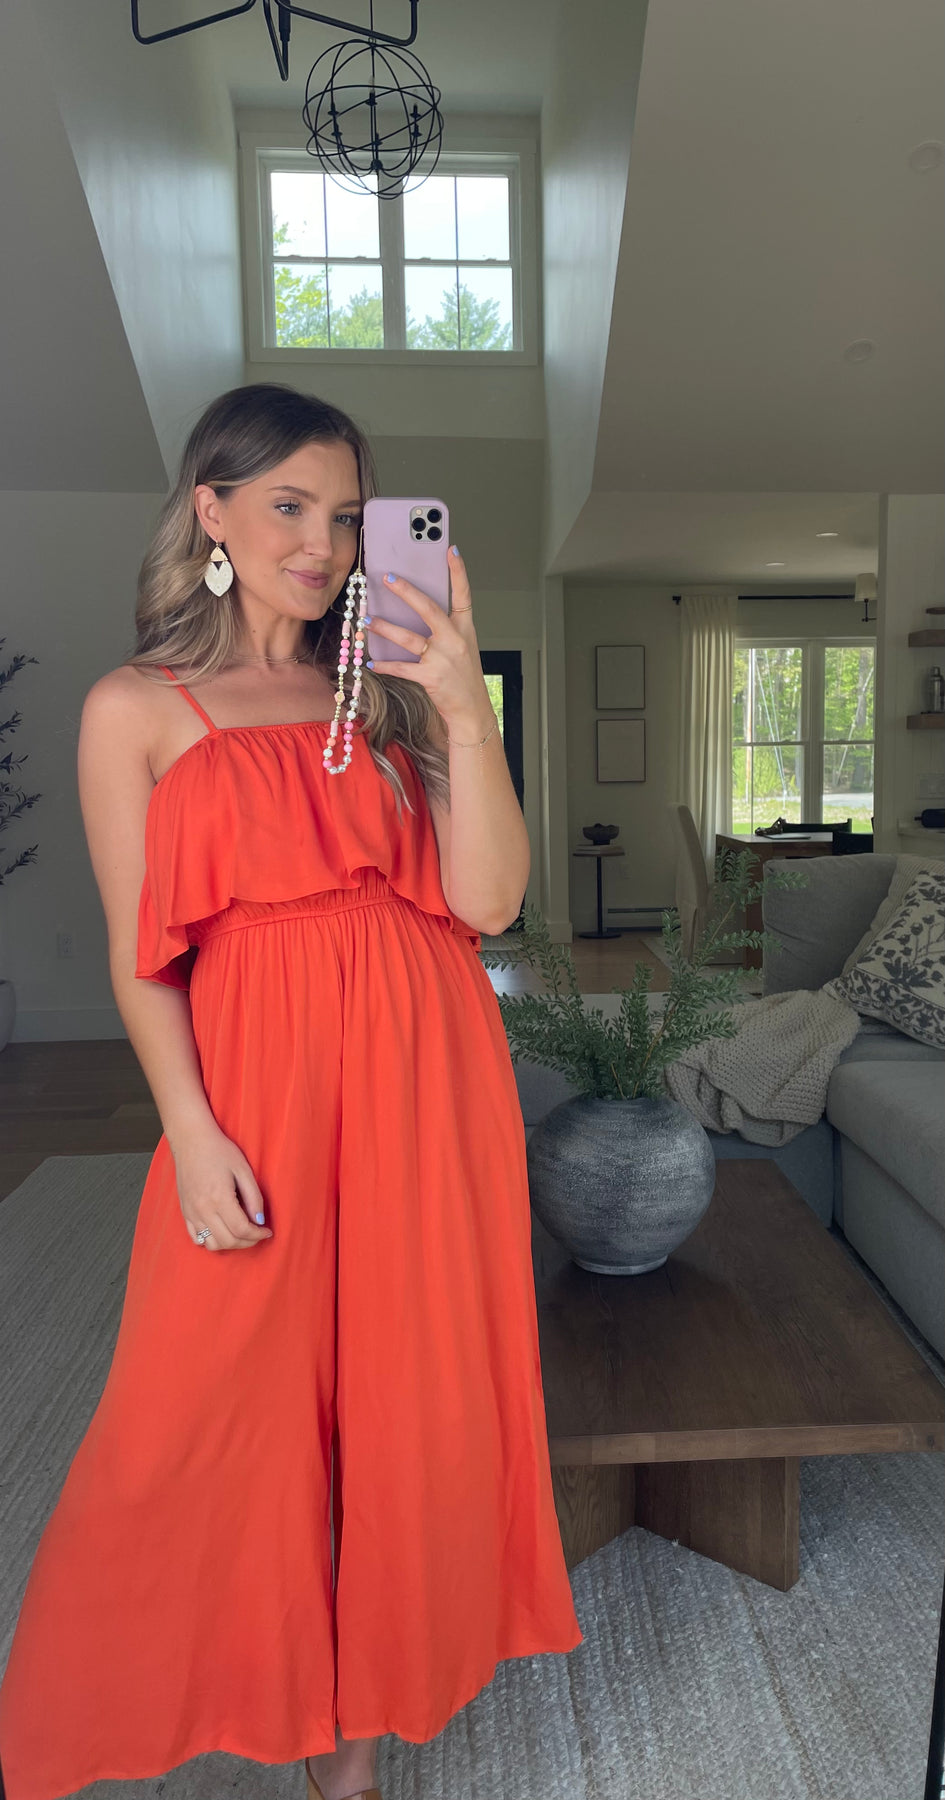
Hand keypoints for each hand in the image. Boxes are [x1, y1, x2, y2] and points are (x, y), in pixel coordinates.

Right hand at [170, 1121, 272, 1250]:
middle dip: (248, 1242)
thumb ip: (253, 1197)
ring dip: (230, 1244)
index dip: (258, 1234)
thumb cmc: (219, 1150)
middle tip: (258, 1234)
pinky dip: (211, 1241)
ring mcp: (191, 1213)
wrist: (191, 1140)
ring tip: (242, 1234)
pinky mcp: (185, 1212)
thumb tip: (260, 1221)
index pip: (241, 1229)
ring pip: (212, 1244)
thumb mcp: (243, 1169)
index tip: (267, 1231)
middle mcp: (202, 1209)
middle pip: (228, 1240)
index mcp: (219, 1198)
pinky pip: (196, 1238)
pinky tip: (223, 1232)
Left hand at [365, 545, 493, 729]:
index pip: (463, 594)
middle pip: (428, 609)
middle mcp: (455, 640)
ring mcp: (443, 659)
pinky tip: (372, 663)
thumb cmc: (463, 675)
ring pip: (408, 638)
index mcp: (464, 628)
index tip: (450, 550)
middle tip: (388, 578)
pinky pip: (402, 668)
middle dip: (406, 592)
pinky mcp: (431, 677)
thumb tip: (413, 610)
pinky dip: (385, 665)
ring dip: (385, 628)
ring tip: (368, 619)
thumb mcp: (461, 646)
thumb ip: (443, 628)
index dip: (458, 571)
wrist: (472, 709)